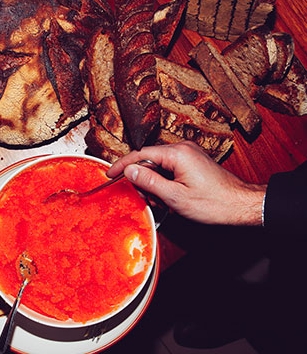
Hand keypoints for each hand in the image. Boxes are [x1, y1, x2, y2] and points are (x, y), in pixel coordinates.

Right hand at [105, 141, 265, 225]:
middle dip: (142, 179)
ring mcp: (189, 154)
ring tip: (161, 202)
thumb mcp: (174, 196)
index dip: (122, 165)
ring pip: (158, 165)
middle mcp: (182, 148)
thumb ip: (148, 181)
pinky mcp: (192, 162)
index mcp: (177, 153)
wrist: (242, 204)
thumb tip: (129, 170)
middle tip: (144, 198)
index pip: (140, 154)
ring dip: (154, 183)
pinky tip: (168, 197)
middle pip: (149, 159)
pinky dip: (164, 182)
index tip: (109, 173)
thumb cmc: (214, 202)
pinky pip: (169, 168)